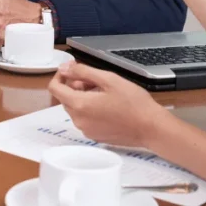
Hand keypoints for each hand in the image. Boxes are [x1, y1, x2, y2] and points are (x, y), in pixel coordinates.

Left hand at [48, 61, 167, 148]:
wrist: (151, 128)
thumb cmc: (133, 102)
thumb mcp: (108, 79)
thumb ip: (83, 72)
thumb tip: (64, 68)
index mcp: (79, 105)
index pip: (55, 88)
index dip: (60, 75)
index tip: (71, 69)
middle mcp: (79, 120)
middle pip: (65, 98)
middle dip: (75, 86)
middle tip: (96, 79)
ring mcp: (86, 130)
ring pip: (76, 108)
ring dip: (83, 97)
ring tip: (105, 91)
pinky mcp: (95, 136)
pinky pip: (85, 119)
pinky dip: (90, 109)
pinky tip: (108, 105)